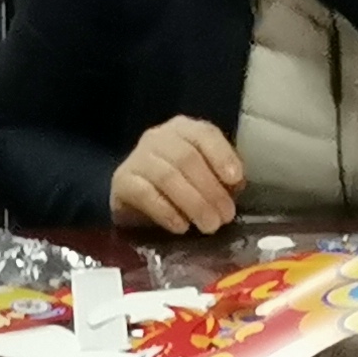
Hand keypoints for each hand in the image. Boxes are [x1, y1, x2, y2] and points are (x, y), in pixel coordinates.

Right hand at [111, 115, 244, 233]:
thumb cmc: (177, 186)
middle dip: (210, 189)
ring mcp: (137, 157)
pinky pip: (145, 194)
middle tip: (225, 216)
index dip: (222, 156)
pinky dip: (166, 212)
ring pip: (167, 176)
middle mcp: (158, 137)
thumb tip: (233, 190)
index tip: (235, 180)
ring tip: (209, 225)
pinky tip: (181, 227)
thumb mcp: (204, 177)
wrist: (134, 199)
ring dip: (193, 203)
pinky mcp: (122, 181)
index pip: (205, 134)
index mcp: (184, 129)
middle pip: (187, 158)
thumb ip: (220, 178)